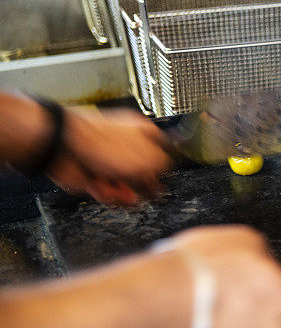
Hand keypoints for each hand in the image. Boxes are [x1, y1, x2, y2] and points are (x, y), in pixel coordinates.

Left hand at [47, 108, 173, 204]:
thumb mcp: (146, 156)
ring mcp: (110, 162)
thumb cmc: (105, 144)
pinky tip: (103, 186)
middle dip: (144, 186)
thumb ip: (162, 165)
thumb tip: (167, 171)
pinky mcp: (94, 176)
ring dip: (124, 193)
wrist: (65, 146)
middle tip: (146, 192)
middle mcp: (126, 148)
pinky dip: (106, 193)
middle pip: (144, 174)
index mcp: (142, 134)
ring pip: (126, 187)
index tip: (165, 178)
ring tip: (120, 189)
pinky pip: (107, 192)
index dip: (164, 166)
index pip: (161, 150)